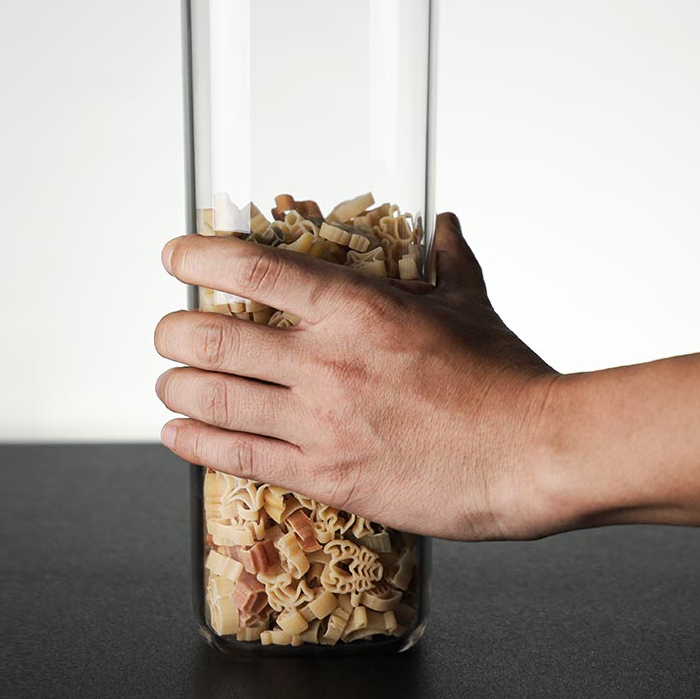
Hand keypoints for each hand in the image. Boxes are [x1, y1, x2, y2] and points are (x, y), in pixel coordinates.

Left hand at [154, 213, 558, 540]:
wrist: (532, 455)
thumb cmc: (504, 376)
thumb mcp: (471, 302)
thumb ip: (447, 257)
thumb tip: (444, 223)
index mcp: (357, 308)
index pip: (255, 267)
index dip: (201, 256)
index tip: (175, 255)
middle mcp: (326, 361)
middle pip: (215, 338)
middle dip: (174, 332)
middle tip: (168, 330)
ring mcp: (321, 423)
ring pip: (216, 398)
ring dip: (176, 386)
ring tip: (167, 381)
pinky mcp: (326, 476)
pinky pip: (240, 458)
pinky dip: (196, 444)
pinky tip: (176, 434)